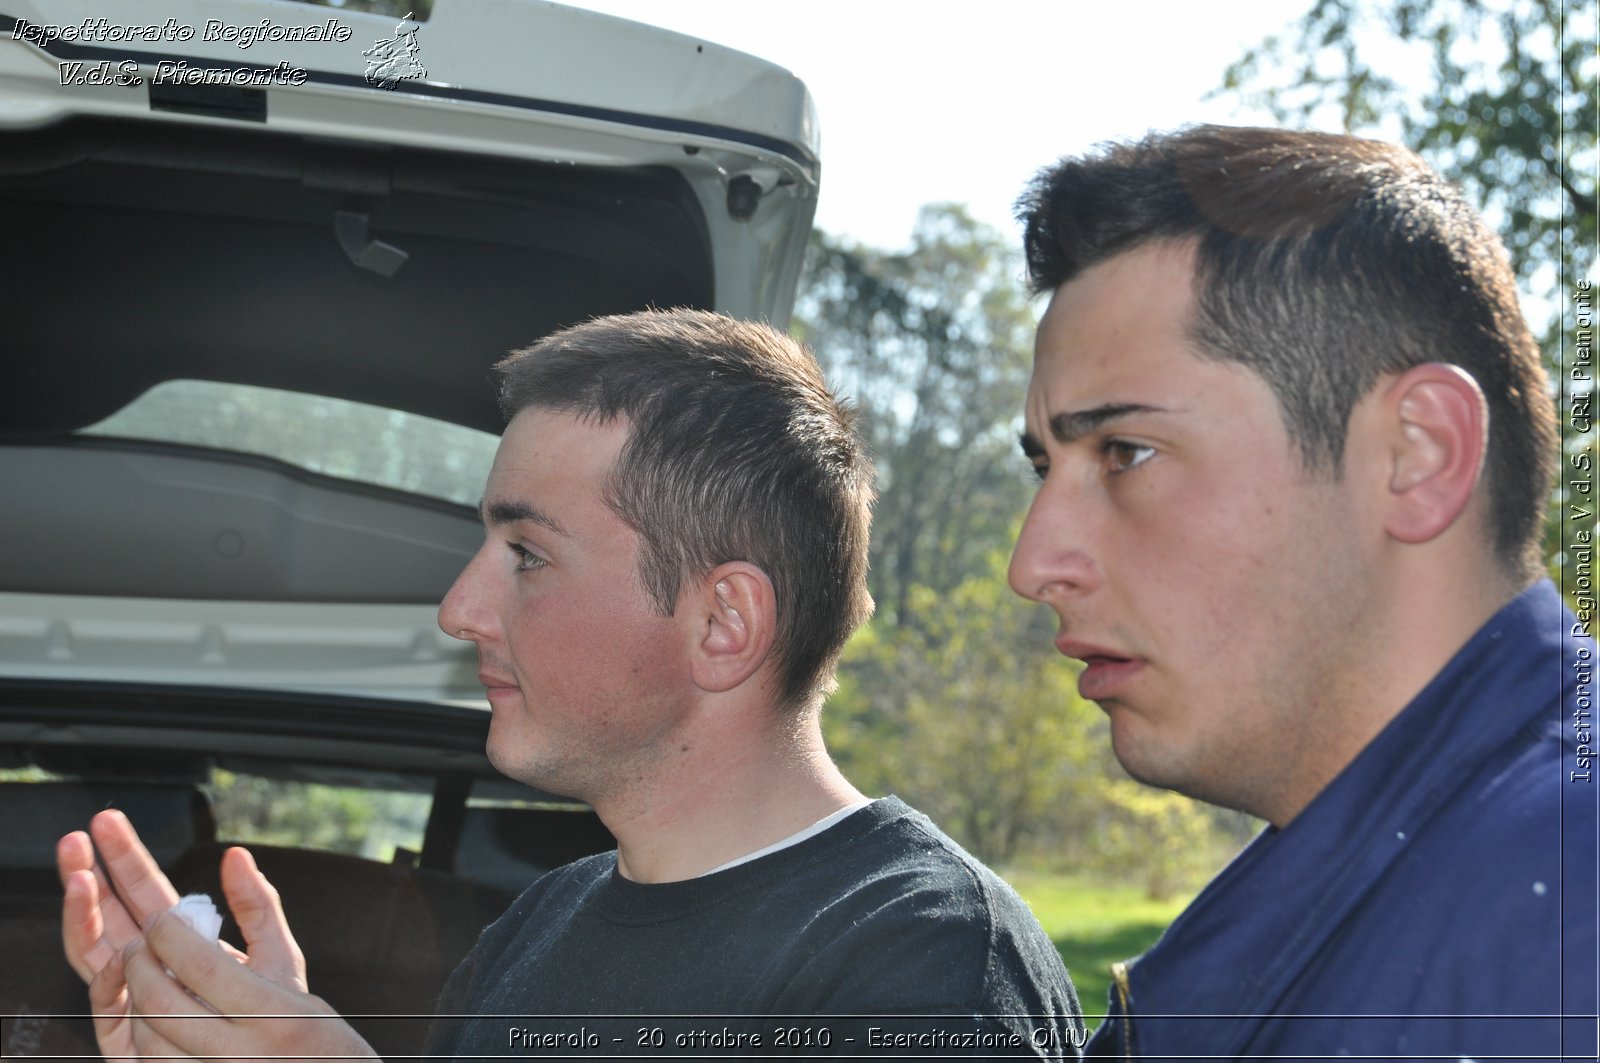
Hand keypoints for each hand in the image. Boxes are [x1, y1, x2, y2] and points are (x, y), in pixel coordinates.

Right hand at [58, 810, 315, 1058]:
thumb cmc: (273, 1014)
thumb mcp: (274, 952)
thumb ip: (257, 905)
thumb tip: (236, 854)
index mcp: (178, 939)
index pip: (142, 889)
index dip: (123, 857)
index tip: (107, 822)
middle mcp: (145, 964)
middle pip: (106, 914)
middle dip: (86, 876)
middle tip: (73, 841)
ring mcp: (129, 998)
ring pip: (94, 951)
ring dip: (82, 915)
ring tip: (80, 880)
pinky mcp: (124, 1036)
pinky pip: (107, 1002)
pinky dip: (108, 974)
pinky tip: (118, 948)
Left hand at [116, 911, 374, 1062]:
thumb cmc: (304, 1023)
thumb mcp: (289, 965)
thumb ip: (260, 909)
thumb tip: (233, 855)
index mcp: (273, 1010)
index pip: (202, 966)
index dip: (169, 936)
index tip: (161, 920)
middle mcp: (244, 1050)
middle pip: (163, 1002)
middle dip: (139, 965)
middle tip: (139, 945)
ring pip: (148, 1037)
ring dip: (134, 1001)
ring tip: (142, 976)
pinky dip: (140, 1036)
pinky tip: (149, 1017)